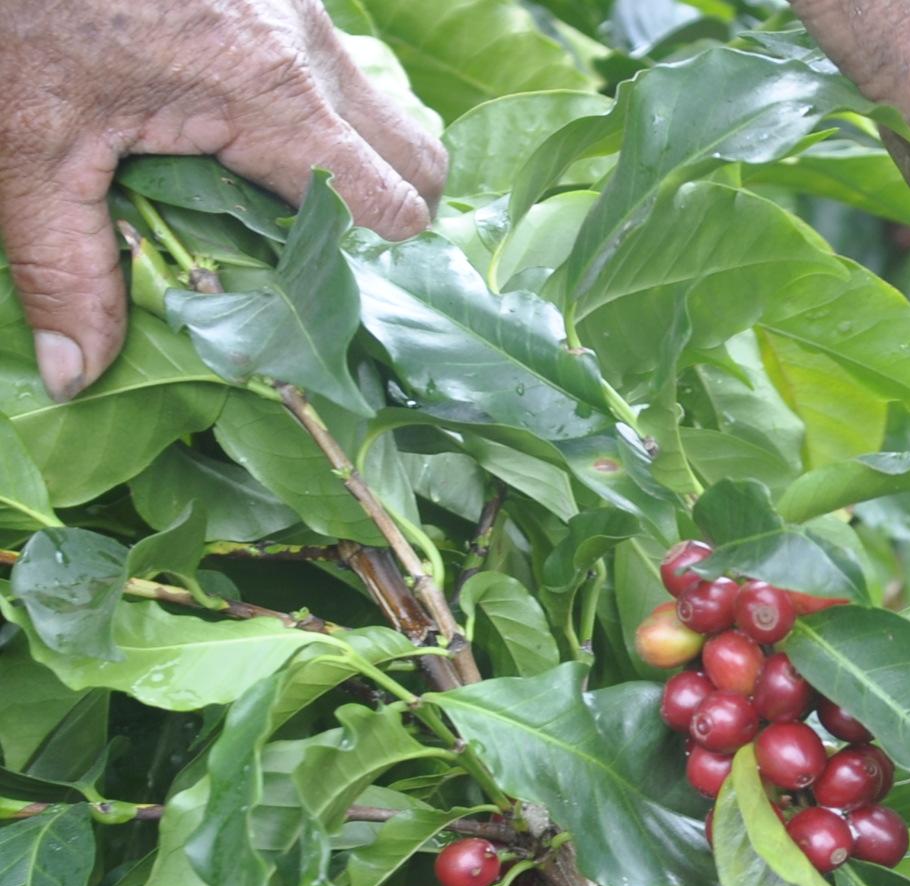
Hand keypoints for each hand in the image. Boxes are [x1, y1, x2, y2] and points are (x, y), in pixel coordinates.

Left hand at [0, 0, 445, 398]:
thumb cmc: (14, 19)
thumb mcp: (26, 150)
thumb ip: (64, 265)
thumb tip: (79, 375)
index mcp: (270, 95)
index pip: (389, 207)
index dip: (366, 265)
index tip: (318, 298)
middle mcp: (306, 44)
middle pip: (420, 160)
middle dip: (385, 219)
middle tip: (315, 257)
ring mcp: (299, 5)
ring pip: (385, 110)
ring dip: (355, 162)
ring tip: (279, 197)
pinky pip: (337, 68)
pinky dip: (317, 112)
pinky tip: (245, 131)